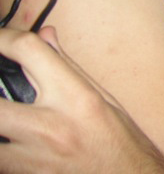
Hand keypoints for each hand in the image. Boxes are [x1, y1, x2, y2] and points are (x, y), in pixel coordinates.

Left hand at [0, 27, 163, 173]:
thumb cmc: (119, 139)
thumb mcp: (99, 95)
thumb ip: (65, 66)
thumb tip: (45, 36)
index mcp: (75, 96)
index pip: (30, 51)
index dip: (4, 38)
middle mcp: (52, 125)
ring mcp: (36, 157)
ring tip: (5, 119)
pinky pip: (1, 163)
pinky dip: (2, 151)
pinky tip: (10, 142)